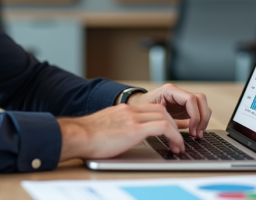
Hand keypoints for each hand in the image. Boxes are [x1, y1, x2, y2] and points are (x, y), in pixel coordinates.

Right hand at [57, 103, 184, 160]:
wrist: (77, 136)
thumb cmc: (85, 137)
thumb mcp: (104, 127)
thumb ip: (116, 127)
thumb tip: (120, 138)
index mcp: (122, 110)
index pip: (151, 109)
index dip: (164, 120)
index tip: (168, 132)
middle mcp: (129, 110)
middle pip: (161, 110)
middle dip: (173, 125)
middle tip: (177, 140)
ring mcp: (132, 118)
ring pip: (165, 117)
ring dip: (176, 131)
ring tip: (178, 145)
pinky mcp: (134, 129)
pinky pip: (163, 127)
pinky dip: (174, 136)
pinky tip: (176, 146)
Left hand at [125, 83, 211, 138]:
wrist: (136, 107)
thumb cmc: (140, 109)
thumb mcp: (150, 115)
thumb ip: (165, 122)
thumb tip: (177, 135)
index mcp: (169, 91)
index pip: (191, 99)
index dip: (195, 115)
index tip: (192, 129)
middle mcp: (178, 93)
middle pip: (200, 99)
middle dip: (202, 117)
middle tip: (198, 133)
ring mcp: (182, 99)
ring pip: (202, 104)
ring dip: (203, 120)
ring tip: (197, 134)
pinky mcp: (184, 107)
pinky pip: (198, 111)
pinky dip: (200, 121)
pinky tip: (194, 132)